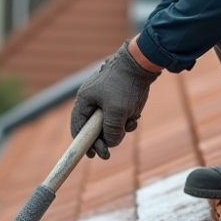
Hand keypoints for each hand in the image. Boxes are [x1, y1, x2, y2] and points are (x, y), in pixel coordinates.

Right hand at [71, 42, 160, 158]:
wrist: (142, 64)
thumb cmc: (125, 85)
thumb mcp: (117, 112)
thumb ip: (111, 131)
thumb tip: (110, 143)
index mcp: (85, 100)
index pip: (78, 127)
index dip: (82, 143)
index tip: (91, 155)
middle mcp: (94, 101)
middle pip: (94, 129)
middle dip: (104, 139)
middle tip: (108, 154)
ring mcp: (107, 101)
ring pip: (110, 125)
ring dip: (120, 129)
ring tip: (129, 122)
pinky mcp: (120, 100)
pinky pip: (121, 118)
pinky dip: (127, 121)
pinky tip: (134, 116)